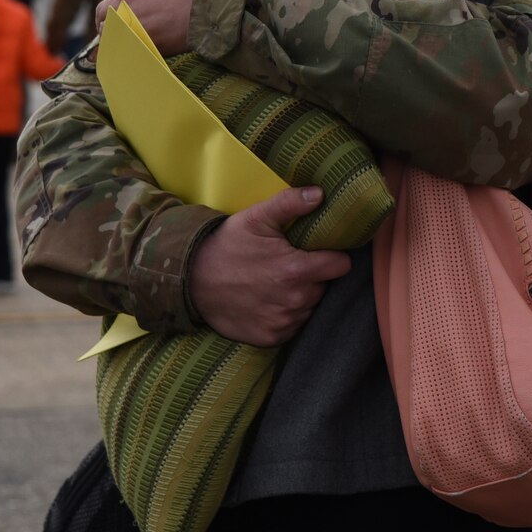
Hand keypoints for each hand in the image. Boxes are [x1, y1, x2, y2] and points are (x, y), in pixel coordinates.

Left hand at [96, 0, 222, 54]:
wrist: (220, 7)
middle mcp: (129, 0)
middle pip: (102, 8)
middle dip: (106, 9)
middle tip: (114, 12)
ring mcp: (135, 24)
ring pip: (107, 30)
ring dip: (110, 29)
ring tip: (118, 31)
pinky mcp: (145, 44)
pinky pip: (120, 49)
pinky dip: (120, 47)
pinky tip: (126, 47)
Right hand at [190, 186, 351, 346]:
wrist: (191, 281)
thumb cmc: (227, 246)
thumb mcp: (257, 217)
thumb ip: (290, 203)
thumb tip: (320, 193)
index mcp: (296, 271)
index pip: (341, 266)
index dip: (334, 256)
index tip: (321, 251)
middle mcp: (294, 301)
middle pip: (325, 286)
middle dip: (313, 275)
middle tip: (289, 264)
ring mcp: (283, 323)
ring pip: (309, 306)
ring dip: (300, 295)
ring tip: (275, 281)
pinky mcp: (271, 338)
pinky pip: (292, 325)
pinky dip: (285, 314)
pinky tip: (267, 300)